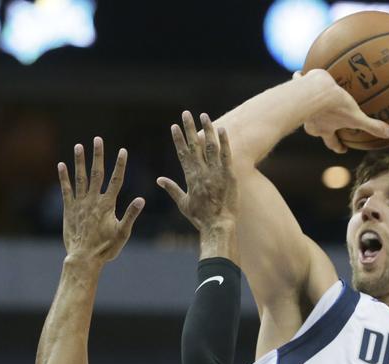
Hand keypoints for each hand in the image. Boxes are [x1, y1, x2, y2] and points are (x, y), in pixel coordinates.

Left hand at [58, 138, 144, 263]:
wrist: (84, 258)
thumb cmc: (106, 248)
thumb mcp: (123, 233)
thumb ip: (130, 215)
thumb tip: (141, 200)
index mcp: (107, 205)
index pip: (116, 181)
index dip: (120, 165)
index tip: (123, 151)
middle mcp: (93, 200)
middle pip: (97, 174)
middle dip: (98, 156)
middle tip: (98, 139)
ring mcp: (80, 204)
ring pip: (80, 178)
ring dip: (80, 161)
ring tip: (79, 146)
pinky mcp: (69, 209)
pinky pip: (66, 190)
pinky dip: (64, 178)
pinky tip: (61, 165)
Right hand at [157, 112, 237, 230]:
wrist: (218, 225)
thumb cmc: (200, 217)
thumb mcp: (183, 203)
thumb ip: (172, 189)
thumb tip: (159, 179)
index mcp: (190, 177)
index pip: (182, 153)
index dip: (178, 139)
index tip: (174, 126)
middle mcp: (202, 172)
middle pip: (194, 145)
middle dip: (189, 128)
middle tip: (186, 113)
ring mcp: (216, 172)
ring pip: (210, 146)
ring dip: (207, 129)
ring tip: (204, 115)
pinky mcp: (229, 175)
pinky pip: (226, 155)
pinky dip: (223, 142)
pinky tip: (221, 129)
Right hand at [297, 69, 388, 153]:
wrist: (314, 91)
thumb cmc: (335, 106)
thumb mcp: (356, 117)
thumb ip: (372, 126)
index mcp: (325, 129)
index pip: (332, 143)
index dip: (338, 147)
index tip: (342, 149)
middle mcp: (312, 121)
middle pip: (316, 129)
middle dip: (320, 128)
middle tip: (325, 124)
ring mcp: (302, 107)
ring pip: (305, 108)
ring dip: (309, 104)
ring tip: (313, 95)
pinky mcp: (297, 89)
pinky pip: (298, 83)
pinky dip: (298, 79)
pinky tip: (299, 73)